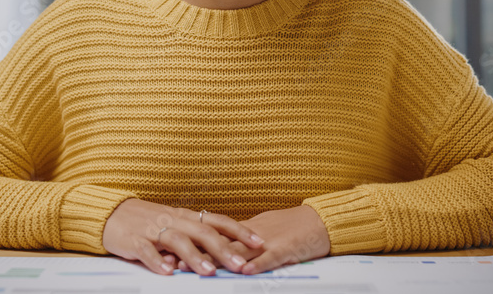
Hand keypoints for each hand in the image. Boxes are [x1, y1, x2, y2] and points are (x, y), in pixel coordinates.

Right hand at [102, 198, 264, 275]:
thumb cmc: (146, 221)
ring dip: (195, 256)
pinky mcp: (134, 240)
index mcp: (185, 217)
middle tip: (240, 264)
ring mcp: (154, 230)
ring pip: (178, 241)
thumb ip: (194, 240)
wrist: (111, 213)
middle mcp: (173, 221)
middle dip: (223, 249)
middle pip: (203, 232)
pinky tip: (168, 272)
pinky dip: (158, 261)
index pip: (218, 221)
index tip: (258, 242)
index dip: (239, 231)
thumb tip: (217, 254)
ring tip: (209, 271)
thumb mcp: (174, 226)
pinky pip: (147, 251)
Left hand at [177, 205, 330, 274]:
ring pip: (240, 252)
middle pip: (220, 245)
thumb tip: (221, 246)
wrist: (320, 221)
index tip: (172, 250)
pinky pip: (269, 257)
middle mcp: (252, 235)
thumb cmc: (293, 227)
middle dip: (197, 255)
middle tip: (175, 262)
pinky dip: (257, 264)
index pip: (214, 238)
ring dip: (219, 261)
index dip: (193, 245)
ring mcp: (268, 241)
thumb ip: (242, 240)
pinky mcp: (286, 248)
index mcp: (245, 230)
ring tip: (200, 269)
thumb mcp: (262, 231)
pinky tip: (245, 271)